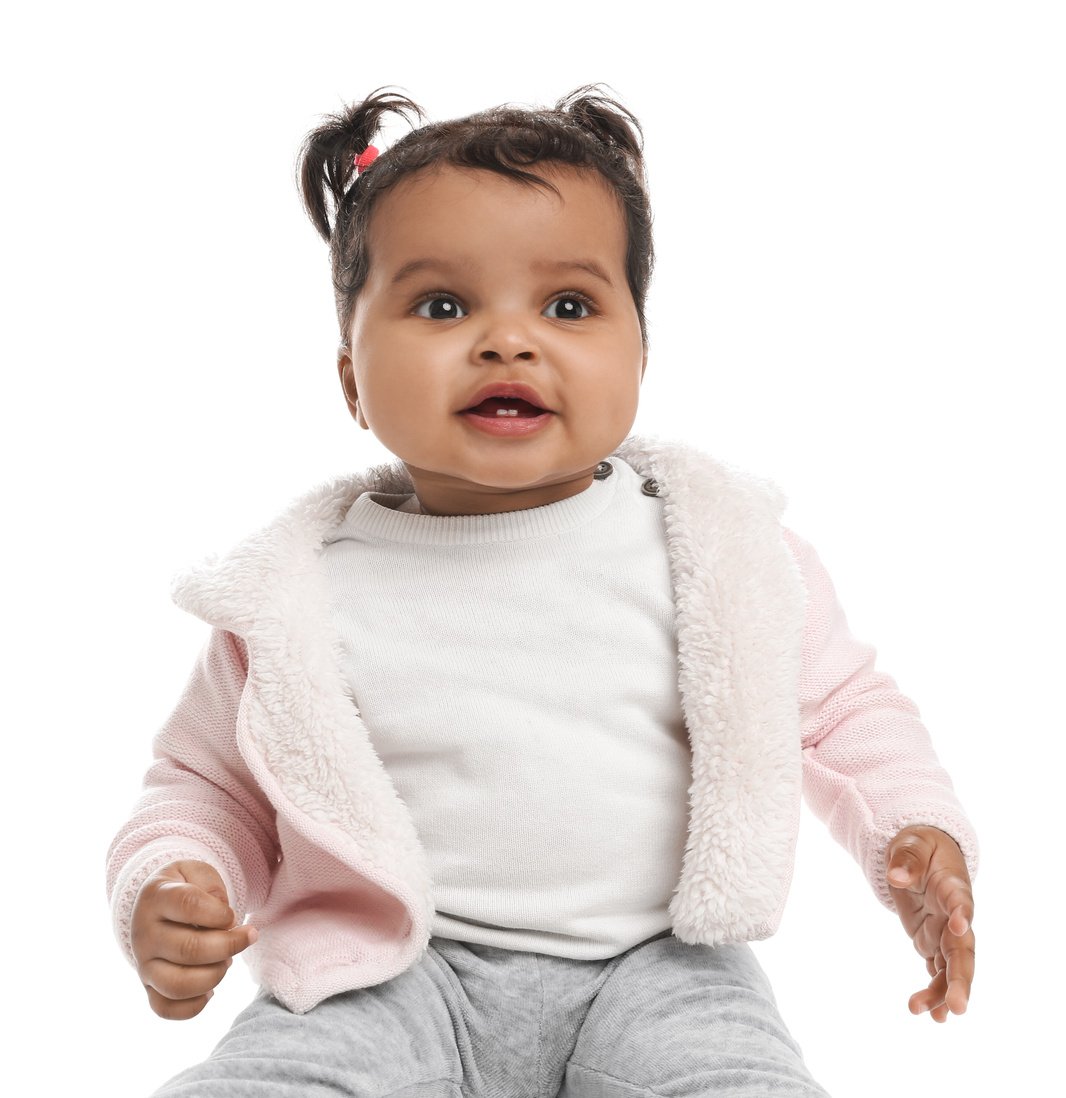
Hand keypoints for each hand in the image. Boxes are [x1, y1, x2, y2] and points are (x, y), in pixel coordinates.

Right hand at [131, 859, 257, 1019]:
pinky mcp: (148, 987)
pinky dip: (195, 1004)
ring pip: (178, 985)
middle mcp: (144, 933)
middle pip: (188, 949)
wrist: (156, 905)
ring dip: (215, 975)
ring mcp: (144, 964)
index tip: (232, 916)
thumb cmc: (185, 887)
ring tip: (227, 961)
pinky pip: (166, 1009)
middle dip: (228, 946)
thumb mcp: (198, 872)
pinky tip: (210, 987)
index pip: (189, 905)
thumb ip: (213, 887)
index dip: (220, 912)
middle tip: (245, 937)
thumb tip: (224, 921)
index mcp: (156, 897)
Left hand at [886, 826, 974, 1021]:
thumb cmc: (920, 846)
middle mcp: (955, 915)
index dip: (962, 912)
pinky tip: (930, 1014)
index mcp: (952, 886)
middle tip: (957, 1007)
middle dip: (960, 979)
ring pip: (950, 967)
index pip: (961, 901)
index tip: (959, 925)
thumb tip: (897, 876)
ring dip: (943, 992)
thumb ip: (906, 858)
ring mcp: (946, 932)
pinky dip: (935, 991)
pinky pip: (937, 970)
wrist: (925, 854)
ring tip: (931, 1017)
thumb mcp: (911, 843)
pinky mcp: (933, 941)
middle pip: (963, 949)